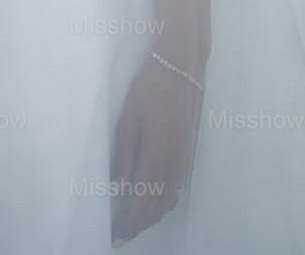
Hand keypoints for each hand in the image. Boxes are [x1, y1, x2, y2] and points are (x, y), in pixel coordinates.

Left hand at [109, 56, 201, 245]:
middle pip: (158, 207)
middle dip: (140, 224)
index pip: (144, 202)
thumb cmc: (149, 89)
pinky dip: (165, 202)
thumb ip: (124, 155)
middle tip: (122, 233)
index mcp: (157, 157)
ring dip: (153, 215)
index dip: (130, 223)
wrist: (181, 67)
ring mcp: (184, 158)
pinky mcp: (188, 151)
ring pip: (170, 199)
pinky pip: (177, 188)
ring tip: (134, 221)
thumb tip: (118, 186)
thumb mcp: (129, 119)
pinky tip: (154, 199)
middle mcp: (174, 164)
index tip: (116, 236)